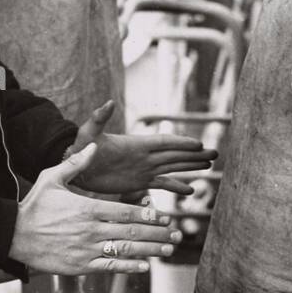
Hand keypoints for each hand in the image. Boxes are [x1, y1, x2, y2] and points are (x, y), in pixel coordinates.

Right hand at [10, 143, 181, 275]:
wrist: (13, 235)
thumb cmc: (34, 205)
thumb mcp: (52, 178)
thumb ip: (76, 164)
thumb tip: (94, 148)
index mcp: (88, 208)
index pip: (126, 212)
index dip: (149, 216)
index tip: (166, 217)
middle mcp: (91, 230)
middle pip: (132, 233)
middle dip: (158, 234)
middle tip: (177, 235)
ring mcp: (86, 250)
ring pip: (125, 251)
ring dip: (150, 251)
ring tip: (168, 250)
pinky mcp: (79, 266)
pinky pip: (109, 267)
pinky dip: (128, 267)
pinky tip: (144, 267)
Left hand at [66, 99, 216, 194]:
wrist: (75, 167)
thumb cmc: (80, 148)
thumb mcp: (89, 133)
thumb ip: (99, 118)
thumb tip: (109, 102)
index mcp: (137, 144)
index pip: (165, 143)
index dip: (181, 143)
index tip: (199, 145)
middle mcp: (145, 156)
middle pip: (176, 154)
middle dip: (195, 154)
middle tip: (216, 153)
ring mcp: (144, 168)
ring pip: (173, 167)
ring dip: (191, 166)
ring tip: (210, 165)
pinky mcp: (139, 182)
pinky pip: (162, 184)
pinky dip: (176, 187)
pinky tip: (190, 190)